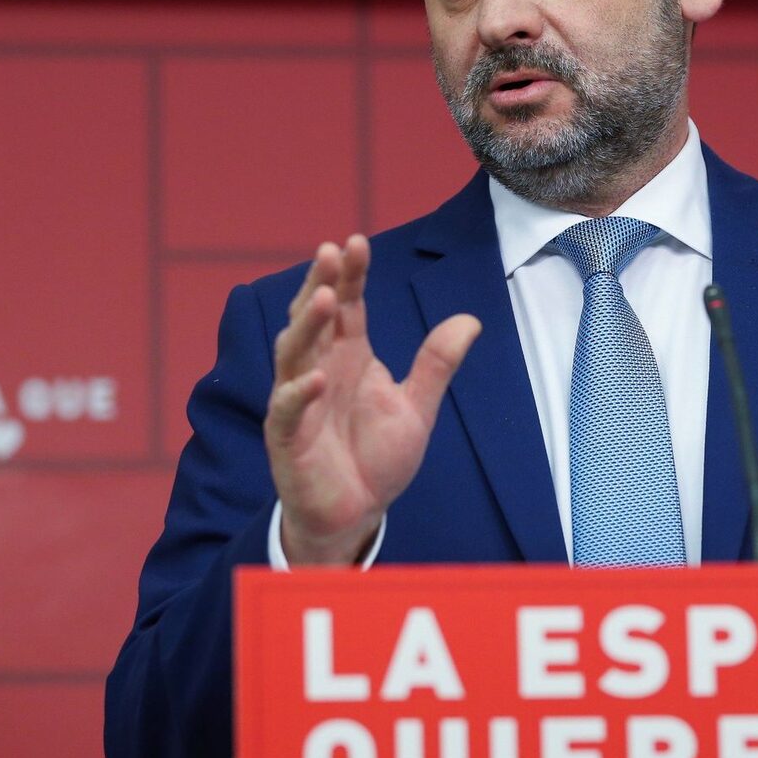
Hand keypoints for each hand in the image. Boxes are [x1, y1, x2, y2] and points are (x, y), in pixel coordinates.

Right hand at [265, 234, 480, 564]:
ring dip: (305, 327)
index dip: (350, 275)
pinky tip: (316, 378)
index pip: (347, 306)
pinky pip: (287, 409)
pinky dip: (298, 393)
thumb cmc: (377, 457)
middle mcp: (319, 369)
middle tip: (331, 252)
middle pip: (315, 319)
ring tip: (322, 299)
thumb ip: (437, 364)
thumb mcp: (417, 407)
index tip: (357, 242)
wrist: (357, 515)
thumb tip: (470, 320)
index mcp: (349, 357)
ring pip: (293, 354)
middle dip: (320, 284)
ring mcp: (299, 401)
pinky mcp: (287, 437)